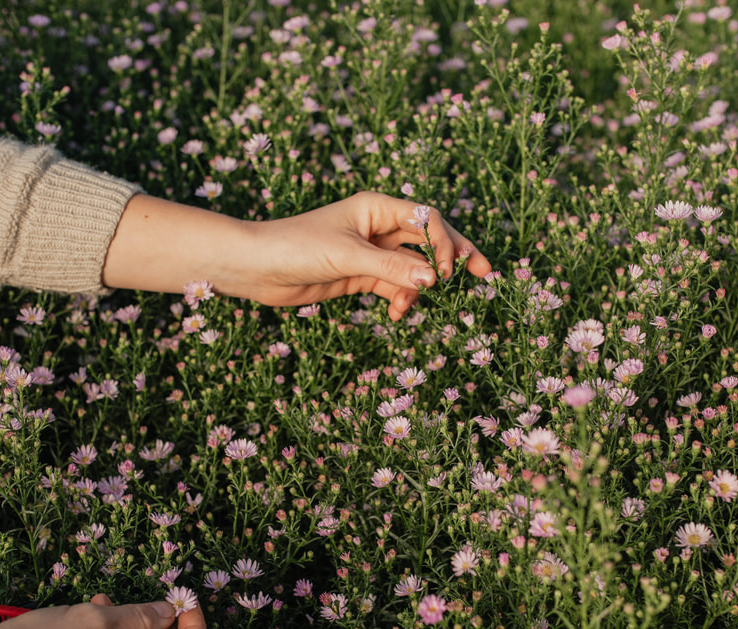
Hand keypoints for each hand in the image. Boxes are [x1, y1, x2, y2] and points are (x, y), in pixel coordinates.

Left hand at [102, 191, 493, 320]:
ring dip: (420, 285)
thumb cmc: (294, 247)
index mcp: (376, 207)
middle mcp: (376, 226)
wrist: (255, 268)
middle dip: (453, 257)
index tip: (452, 269)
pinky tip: (398, 313)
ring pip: (412, 266)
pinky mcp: (359, 276)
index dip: (447, 241)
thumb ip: (391, 268)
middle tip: (483, 274)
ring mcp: (369, 252)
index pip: (426, 219)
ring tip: (416, 305)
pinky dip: (401, 299)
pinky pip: (394, 286)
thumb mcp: (346, 257)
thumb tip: (433, 278)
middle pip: (427, 239)